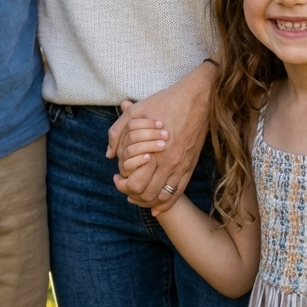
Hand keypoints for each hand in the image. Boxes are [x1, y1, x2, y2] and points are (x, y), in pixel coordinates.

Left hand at [106, 63, 214, 211]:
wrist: (197, 100)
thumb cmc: (164, 102)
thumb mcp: (135, 112)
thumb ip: (118, 131)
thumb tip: (109, 154)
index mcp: (153, 150)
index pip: (135, 183)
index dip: (124, 185)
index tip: (118, 179)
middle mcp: (168, 163)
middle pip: (148, 194)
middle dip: (134, 196)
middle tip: (126, 191)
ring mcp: (181, 167)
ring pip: (163, 197)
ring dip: (149, 202)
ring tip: (139, 197)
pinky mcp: (190, 167)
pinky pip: (178, 193)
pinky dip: (166, 203)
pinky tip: (157, 206)